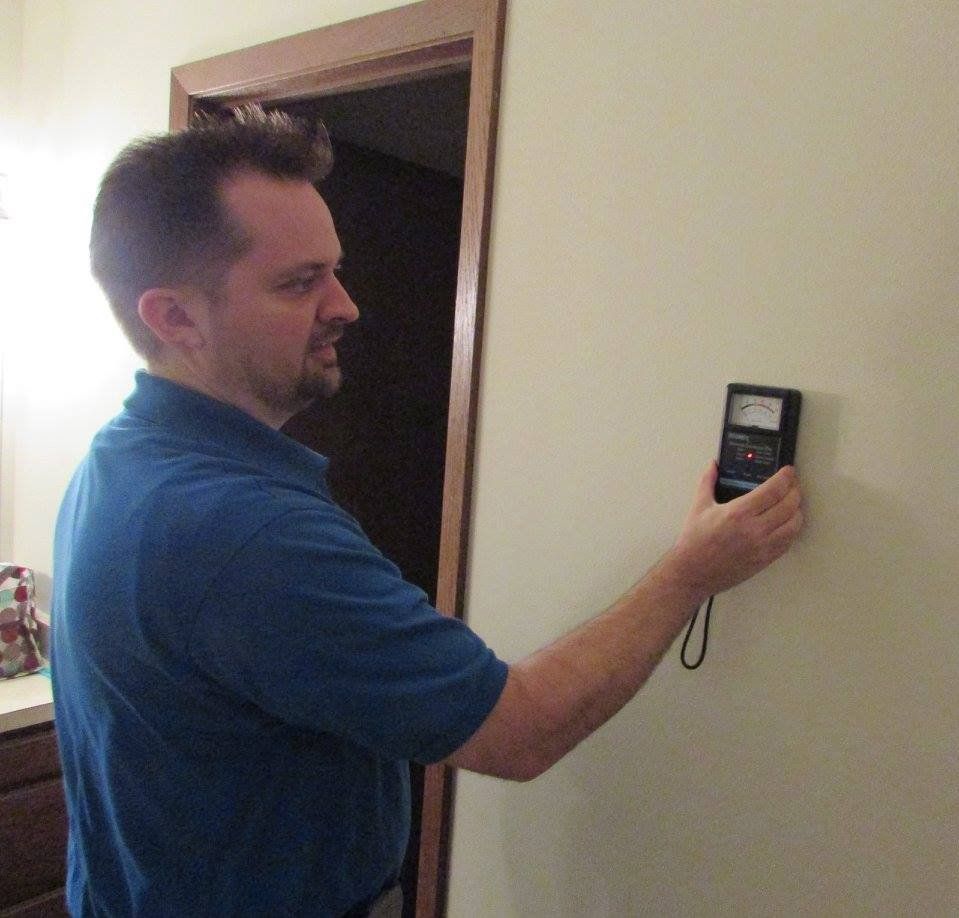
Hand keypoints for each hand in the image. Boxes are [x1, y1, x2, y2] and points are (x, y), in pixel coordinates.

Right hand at [665, 461, 802, 603]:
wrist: (692, 572)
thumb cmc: (694, 542)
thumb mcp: (698, 507)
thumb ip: (707, 482)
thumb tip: (713, 466)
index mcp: (738, 513)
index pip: (773, 490)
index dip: (786, 477)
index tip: (788, 471)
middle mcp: (754, 529)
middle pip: (789, 505)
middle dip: (795, 490)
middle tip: (793, 484)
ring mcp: (762, 546)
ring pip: (794, 524)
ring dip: (797, 510)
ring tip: (792, 503)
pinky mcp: (765, 560)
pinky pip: (788, 542)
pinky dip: (792, 529)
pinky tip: (787, 524)